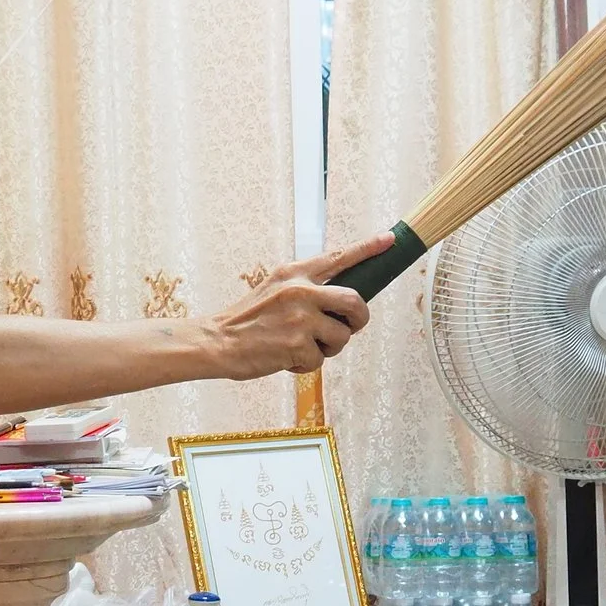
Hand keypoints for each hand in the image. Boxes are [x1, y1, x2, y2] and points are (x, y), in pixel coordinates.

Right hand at [207, 235, 382, 377]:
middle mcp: (301, 291)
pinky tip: (287, 359)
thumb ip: (304, 289)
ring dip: (329, 347)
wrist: (217, 341)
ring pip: (341, 335)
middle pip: (355, 301)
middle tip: (350, 327)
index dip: (367, 249)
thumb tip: (338, 301)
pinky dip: (306, 365)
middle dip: (359, 318)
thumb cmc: (247, 320)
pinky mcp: (298, 344)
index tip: (388, 240)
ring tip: (304, 347)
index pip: (338, 257)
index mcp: (294, 273)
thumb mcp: (274, 290)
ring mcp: (301, 317)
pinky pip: (320, 360)